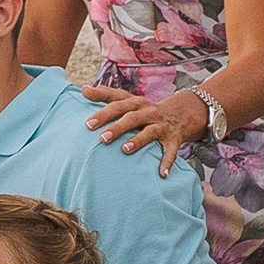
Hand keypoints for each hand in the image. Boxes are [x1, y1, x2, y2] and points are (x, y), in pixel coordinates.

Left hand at [82, 82, 211, 175]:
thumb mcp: (127, 100)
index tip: (87, 124)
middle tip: (101, 138)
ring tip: (125, 150)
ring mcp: (161, 126)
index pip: (117, 105)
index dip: (103, 114)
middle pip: (132, 118)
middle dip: (117, 128)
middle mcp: (149, 112)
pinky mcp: (173, 139)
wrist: (180, 113)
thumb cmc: (143, 109)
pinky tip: (162, 174)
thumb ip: (105, 94)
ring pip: (150, 132)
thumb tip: (84, 89)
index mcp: (135, 103)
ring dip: (138, 140)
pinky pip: (171, 151)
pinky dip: (167, 162)